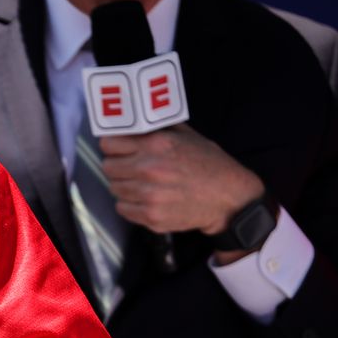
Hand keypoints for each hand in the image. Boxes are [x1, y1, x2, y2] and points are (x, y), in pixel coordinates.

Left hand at [99, 124, 263, 234]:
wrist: (230, 198)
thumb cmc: (209, 164)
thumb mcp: (187, 136)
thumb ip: (157, 127)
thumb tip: (130, 121)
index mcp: (157, 144)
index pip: (108, 143)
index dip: (112, 146)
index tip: (117, 150)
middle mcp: (150, 168)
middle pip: (107, 167)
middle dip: (117, 166)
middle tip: (130, 168)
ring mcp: (149, 195)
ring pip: (113, 188)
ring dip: (124, 186)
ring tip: (142, 184)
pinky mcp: (151, 216)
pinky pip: (122, 208)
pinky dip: (130, 205)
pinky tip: (146, 199)